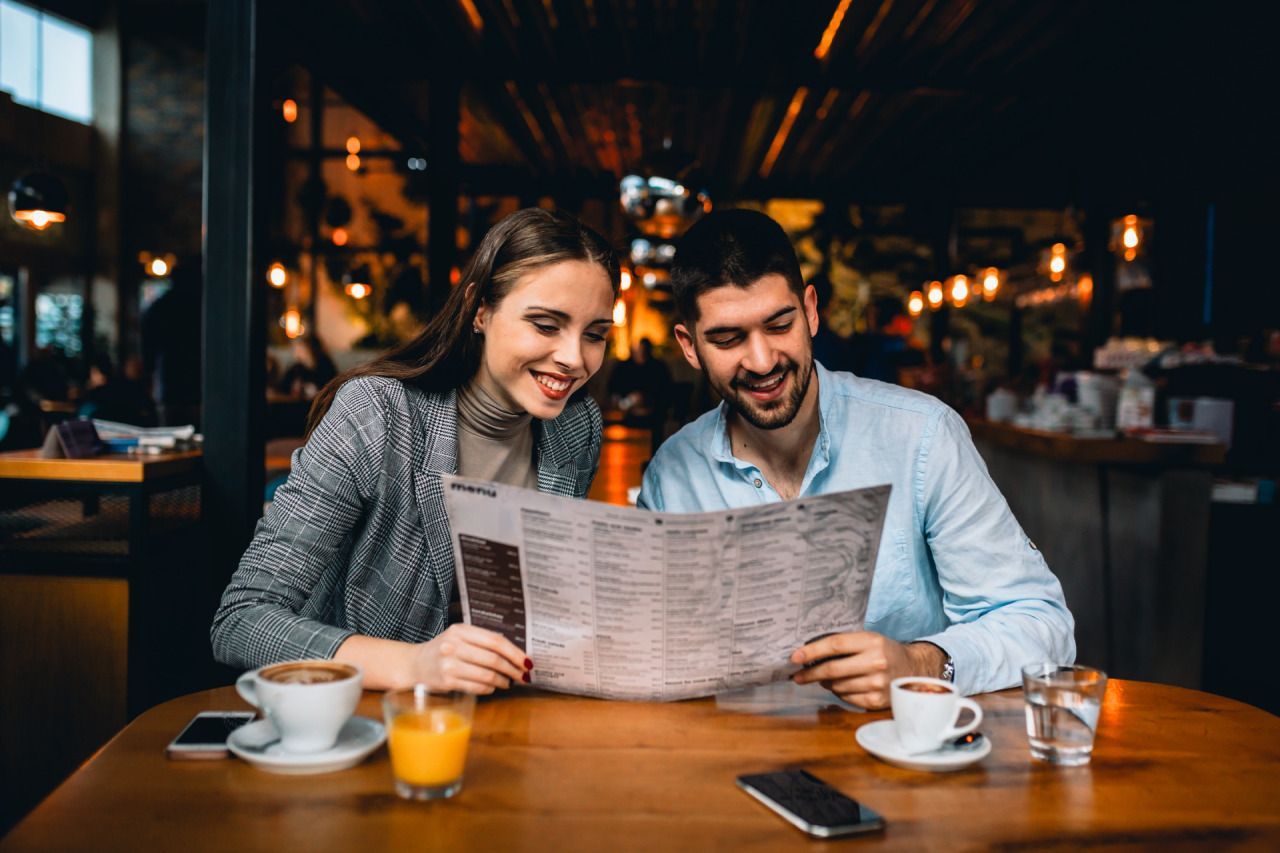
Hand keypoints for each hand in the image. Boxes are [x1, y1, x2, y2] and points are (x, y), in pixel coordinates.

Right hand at [405, 624, 530, 694]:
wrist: (414, 664)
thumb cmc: (443, 649)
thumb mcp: (459, 637)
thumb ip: (482, 641)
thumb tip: (514, 653)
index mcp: (461, 630)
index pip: (495, 641)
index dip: (515, 652)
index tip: (527, 661)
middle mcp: (454, 645)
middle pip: (494, 659)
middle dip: (513, 669)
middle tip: (523, 675)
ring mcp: (449, 664)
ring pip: (487, 675)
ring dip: (503, 681)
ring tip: (508, 682)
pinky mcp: (447, 682)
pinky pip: (476, 687)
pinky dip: (489, 688)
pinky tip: (492, 687)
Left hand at [789, 632, 943, 709]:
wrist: (915, 669)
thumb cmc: (885, 652)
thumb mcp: (869, 640)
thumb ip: (845, 645)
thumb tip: (811, 654)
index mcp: (872, 642)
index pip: (834, 645)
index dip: (812, 651)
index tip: (795, 657)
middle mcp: (875, 662)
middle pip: (832, 669)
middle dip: (810, 674)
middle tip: (798, 676)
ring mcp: (877, 684)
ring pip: (837, 686)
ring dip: (827, 683)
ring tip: (826, 679)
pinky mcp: (877, 701)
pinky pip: (847, 698)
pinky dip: (840, 693)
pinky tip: (843, 687)